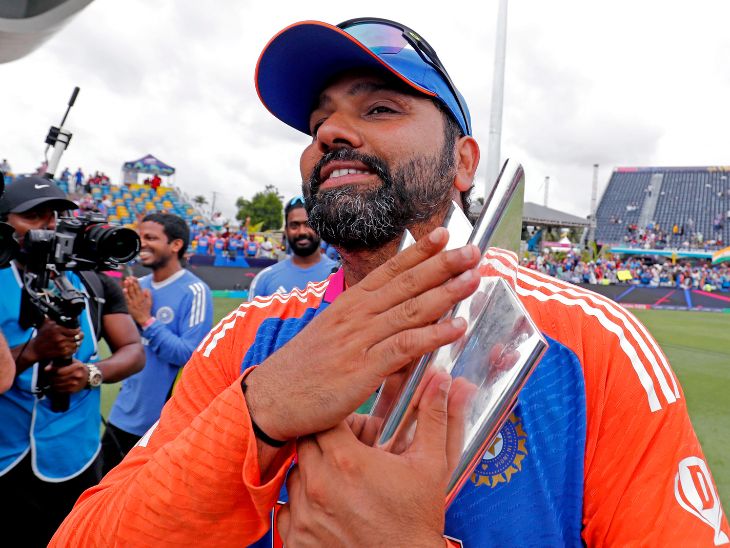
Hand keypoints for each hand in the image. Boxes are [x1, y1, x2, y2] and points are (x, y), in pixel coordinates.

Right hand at [28, 318, 81, 361]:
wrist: (35, 349)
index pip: (74, 330)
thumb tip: (61, 314)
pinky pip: (73, 351)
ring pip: (76, 344)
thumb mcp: (46, 324)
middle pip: (77, 337)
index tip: (79, 329)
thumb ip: (53, 318)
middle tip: (81, 335)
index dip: (78, 330)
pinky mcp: (62, 353)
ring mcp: (61, 346)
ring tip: (78, 341)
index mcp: (56, 329)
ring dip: (78, 342)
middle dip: (81, 336)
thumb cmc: (41, 337)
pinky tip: (73, 346)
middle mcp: (59, 338)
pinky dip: (75, 349)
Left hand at [47, 359, 88, 393]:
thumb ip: (62, 362)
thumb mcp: (73, 361)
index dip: (52, 370)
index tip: (46, 369)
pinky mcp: (73, 390)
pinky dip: (55, 388)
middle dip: (50, 377)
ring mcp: (75, 384)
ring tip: (50, 380)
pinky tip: (55, 385)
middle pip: (58, 378)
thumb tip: (48, 366)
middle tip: (47, 375)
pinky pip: (60, 390)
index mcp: (77, 367)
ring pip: (58, 385)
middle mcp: (77, 376)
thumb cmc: (79, 367)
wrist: (89, 377)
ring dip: (52, 383)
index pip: (60, 370)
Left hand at [123, 277, 152, 325]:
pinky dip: (125, 294)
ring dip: (128, 286)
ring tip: (126, 281)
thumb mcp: (150, 302)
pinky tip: (124, 290)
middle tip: (128, 277)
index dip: (136, 282)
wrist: (144, 319)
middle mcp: (138, 299)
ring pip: (130, 293)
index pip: (139, 288)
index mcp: (142, 297)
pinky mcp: (129, 306)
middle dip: (131, 282)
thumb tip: (146, 289)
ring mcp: (133, 302)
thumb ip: (148, 295)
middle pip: (134, 289)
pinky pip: (127, 299)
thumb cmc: (146, 310)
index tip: (133, 277)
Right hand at [245, 227, 481, 441]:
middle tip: (472, 250)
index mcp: (349, 305)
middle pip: (406, 283)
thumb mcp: (333, 335)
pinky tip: (456, 327)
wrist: (271, 398)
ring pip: (410, 310)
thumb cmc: (303, 368)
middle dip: (442, 264)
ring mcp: (359, 340)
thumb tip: (397, 318)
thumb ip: (364, 324)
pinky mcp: (362, 369)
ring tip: (473, 278)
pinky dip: (433, 335)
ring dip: (446, 293)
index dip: (418, 252)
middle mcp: (355, 315)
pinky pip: (404, 347)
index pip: (389, 270)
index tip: (443, 235)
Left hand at [277, 372, 462, 546]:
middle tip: (351, 456)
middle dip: (325, 442)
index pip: (324, 419)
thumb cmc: (418, 519)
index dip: (340, 421)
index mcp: (347, 461)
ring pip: (294, 475)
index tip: (355, 433)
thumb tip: (443, 381)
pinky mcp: (297, 540)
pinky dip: (302, 505)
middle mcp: (318, 486)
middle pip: (306, 443)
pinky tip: (329, 508)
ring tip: (342, 483)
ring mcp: (304, 515)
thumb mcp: (431, 464)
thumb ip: (435, 417)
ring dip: (313, 472)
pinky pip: (286, 509)